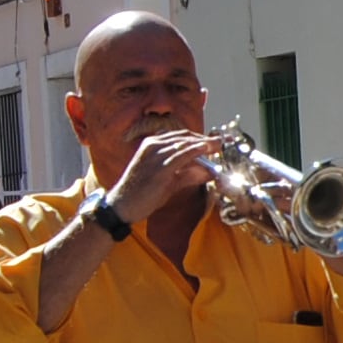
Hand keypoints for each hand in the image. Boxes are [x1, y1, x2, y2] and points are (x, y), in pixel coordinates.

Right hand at [104, 128, 219, 227]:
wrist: (122, 205)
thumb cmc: (141, 192)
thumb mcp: (167, 179)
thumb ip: (187, 174)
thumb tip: (209, 172)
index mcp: (151, 144)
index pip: (180, 136)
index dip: (198, 138)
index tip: (212, 143)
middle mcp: (152, 146)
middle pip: (185, 138)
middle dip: (204, 140)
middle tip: (220, 143)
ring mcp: (155, 156)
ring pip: (184, 145)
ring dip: (204, 145)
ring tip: (218, 146)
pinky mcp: (159, 168)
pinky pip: (182, 156)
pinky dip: (196, 151)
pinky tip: (206, 150)